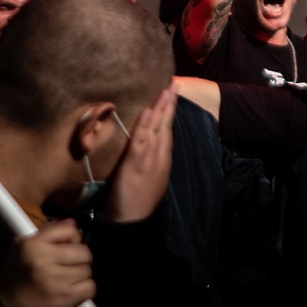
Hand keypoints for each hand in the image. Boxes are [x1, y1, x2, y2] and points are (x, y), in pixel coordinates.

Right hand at [0, 219, 94, 306]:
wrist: (8, 306)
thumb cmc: (17, 273)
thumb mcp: (23, 245)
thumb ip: (49, 232)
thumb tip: (73, 223)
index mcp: (33, 245)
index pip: (70, 230)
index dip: (73, 237)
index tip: (68, 245)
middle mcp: (44, 261)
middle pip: (84, 252)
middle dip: (80, 257)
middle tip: (70, 263)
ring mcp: (55, 282)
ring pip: (87, 271)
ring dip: (80, 274)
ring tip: (67, 277)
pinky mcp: (64, 300)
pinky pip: (89, 288)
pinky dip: (84, 288)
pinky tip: (72, 288)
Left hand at [106, 82, 177, 222]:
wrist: (133, 222)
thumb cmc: (138, 201)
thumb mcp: (149, 177)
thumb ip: (150, 159)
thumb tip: (150, 144)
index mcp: (163, 160)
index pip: (167, 131)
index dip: (169, 112)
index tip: (172, 95)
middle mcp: (159, 158)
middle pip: (166, 126)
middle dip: (169, 104)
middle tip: (173, 84)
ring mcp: (149, 160)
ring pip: (157, 130)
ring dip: (161, 109)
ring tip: (165, 90)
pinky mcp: (135, 165)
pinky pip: (141, 141)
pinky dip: (145, 126)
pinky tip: (149, 112)